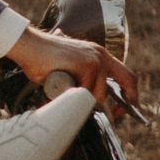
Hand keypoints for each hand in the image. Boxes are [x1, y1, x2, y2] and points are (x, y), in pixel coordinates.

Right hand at [5, 26, 142, 116]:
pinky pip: (85, 93)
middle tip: (117, 114)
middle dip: (127, 100)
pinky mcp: (85, 65)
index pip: (126, 74)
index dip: (130, 92)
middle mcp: (101, 55)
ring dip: (84, 101)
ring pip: (99, 94)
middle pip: (128, 80)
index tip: (127, 107)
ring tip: (67, 94)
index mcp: (99, 55)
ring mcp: (94, 60)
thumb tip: (90, 104)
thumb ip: (84, 80)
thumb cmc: (44, 60)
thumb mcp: (71, 69)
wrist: (29, 46)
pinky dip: (73, 97)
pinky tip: (61, 88)